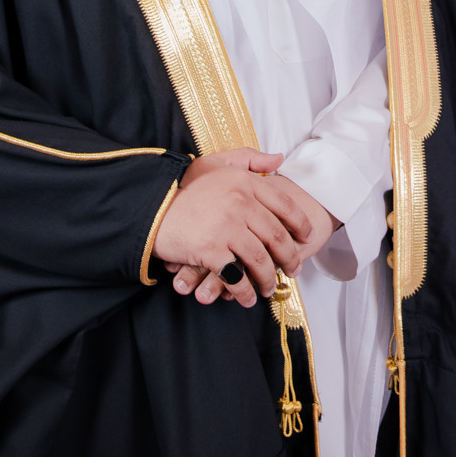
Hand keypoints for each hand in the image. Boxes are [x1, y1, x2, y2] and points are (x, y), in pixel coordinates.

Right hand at [169, 174, 338, 301]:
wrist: (148, 207)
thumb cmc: (182, 187)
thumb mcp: (216, 163)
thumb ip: (250, 159)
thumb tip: (279, 159)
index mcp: (244, 182)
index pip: (285, 205)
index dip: (301, 224)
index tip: (307, 238)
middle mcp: (240, 202)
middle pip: (277, 236)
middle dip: (290, 258)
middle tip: (294, 270)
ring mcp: (227, 227)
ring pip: (261, 259)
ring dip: (269, 279)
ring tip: (269, 288)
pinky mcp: (211, 250)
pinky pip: (237, 276)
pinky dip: (246, 290)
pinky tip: (248, 297)